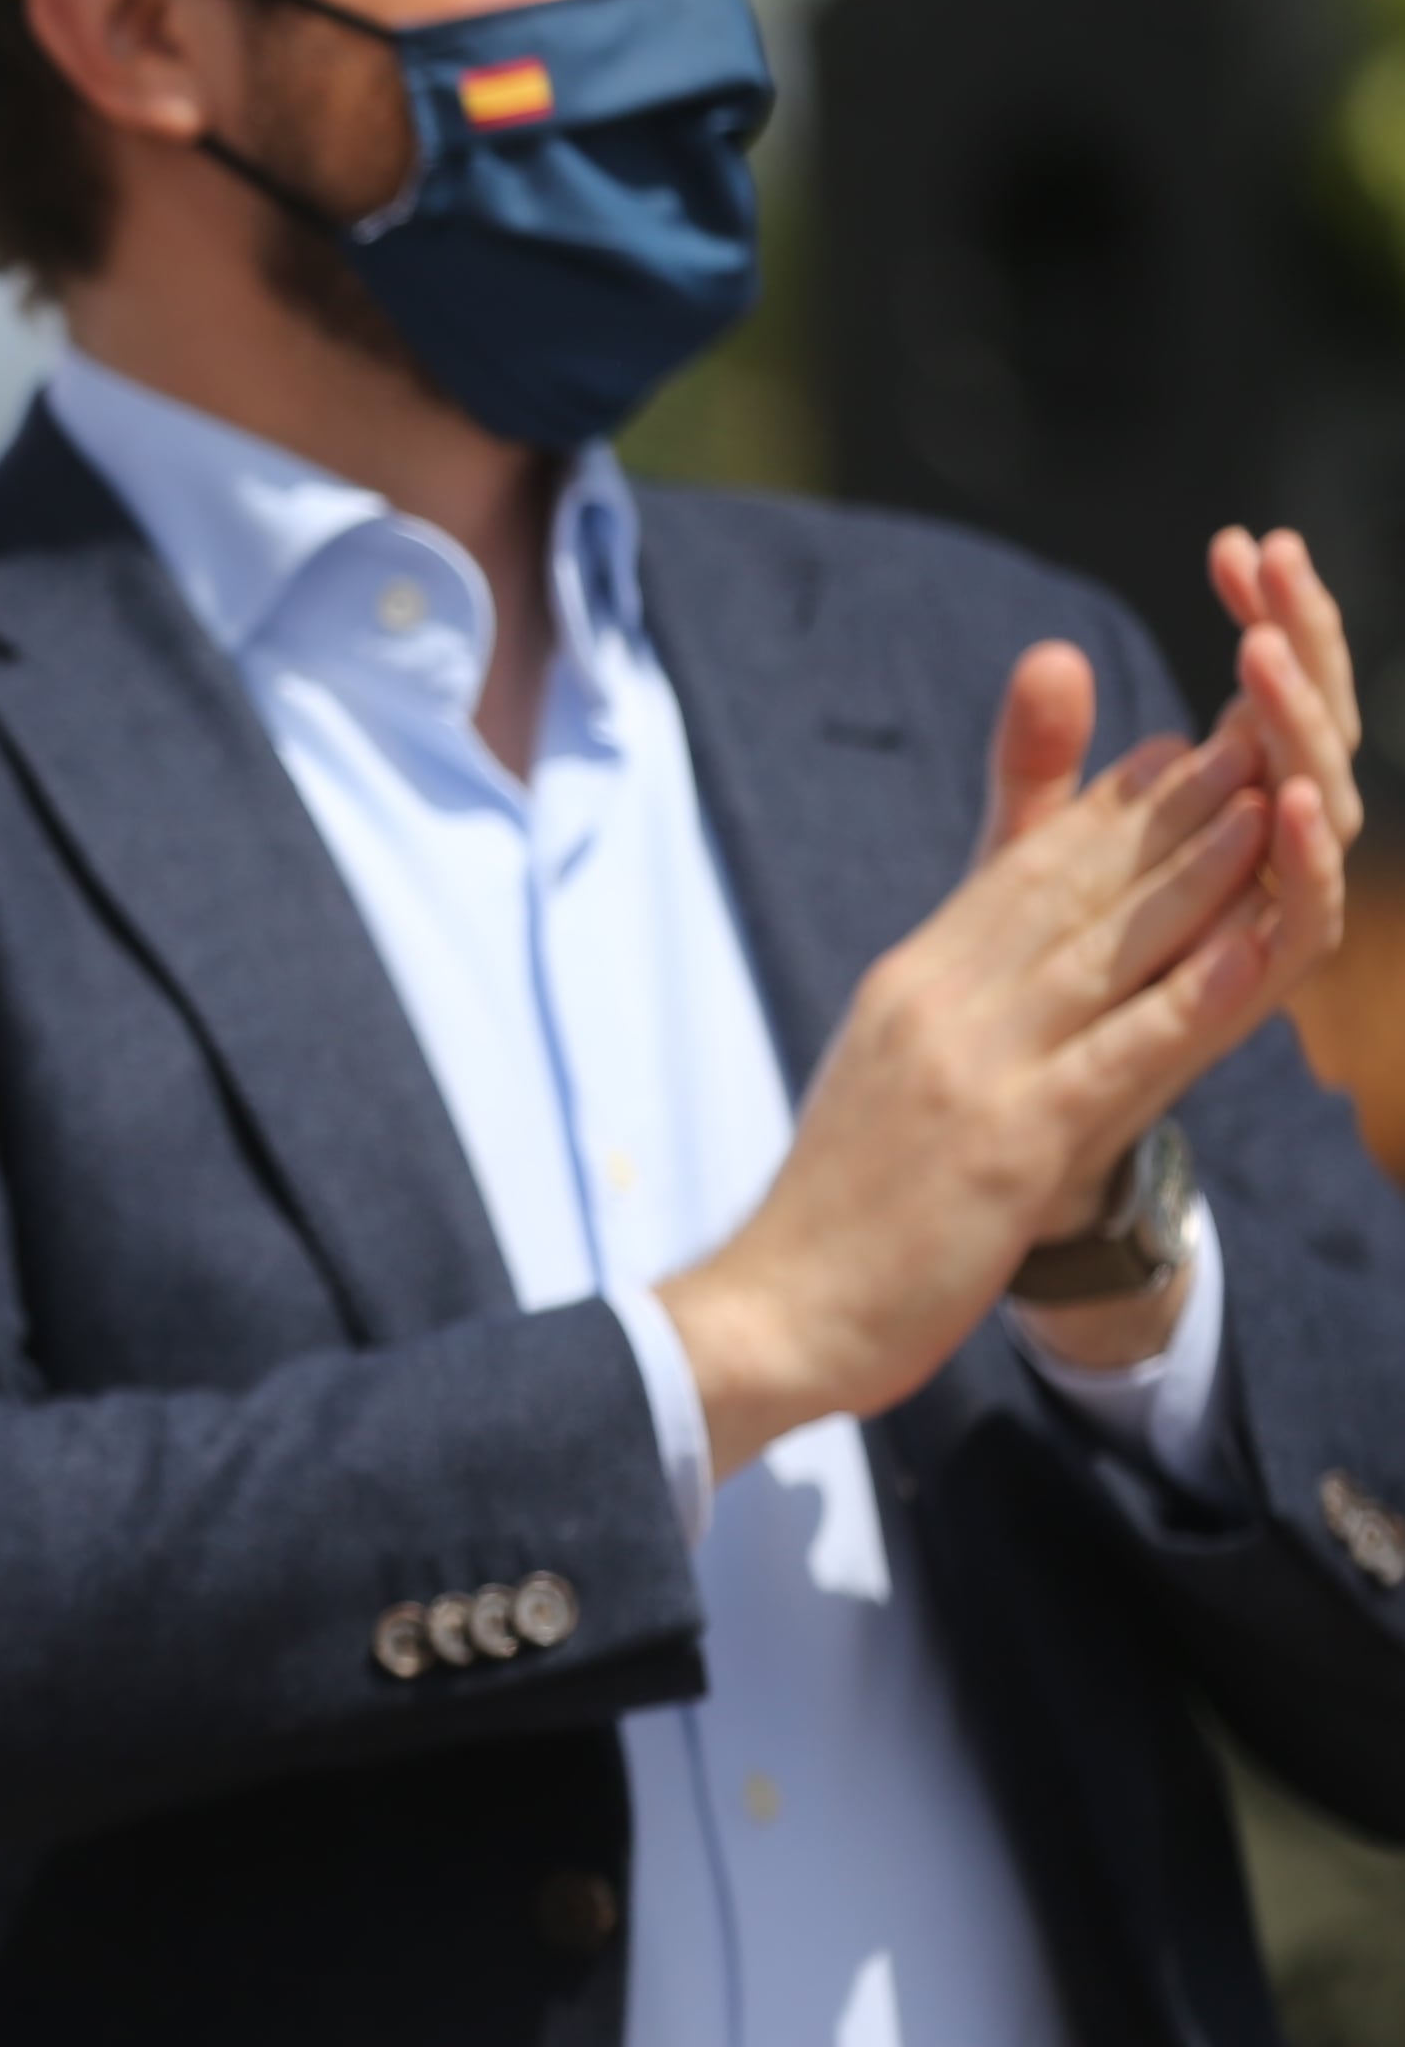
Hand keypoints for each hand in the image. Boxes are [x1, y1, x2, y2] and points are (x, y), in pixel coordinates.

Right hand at [661, 710, 1276, 1473]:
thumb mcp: (883, 1088)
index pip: (1016, 878)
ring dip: (1198, 871)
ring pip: (1105, 949)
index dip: (1103, 810)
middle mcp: (937, 1005)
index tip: (1173, 749)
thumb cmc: (834, 1218)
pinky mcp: (1011, 1141)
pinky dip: (1199, 993)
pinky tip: (1259, 947)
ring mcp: (974, 1068)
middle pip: (1068, 890)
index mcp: (907, 989)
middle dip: (1164, 811)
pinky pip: (1126, 1052)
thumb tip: (986, 979)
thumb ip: (943, 1019)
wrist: (773, 1311)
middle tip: (1246, 734)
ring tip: (1272, 803)